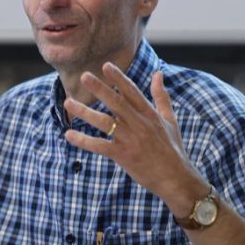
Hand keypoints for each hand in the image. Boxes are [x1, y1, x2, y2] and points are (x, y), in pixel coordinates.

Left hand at [62, 62, 206, 216]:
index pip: (132, 92)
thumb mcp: (170, 120)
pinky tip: (69, 135)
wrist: (176, 179)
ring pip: (104, 122)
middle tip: (84, 76)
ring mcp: (131, 140)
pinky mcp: (124, 155)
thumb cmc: (173, 150)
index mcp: (150, 114)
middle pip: (116, 102)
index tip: (106, 66)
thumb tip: (158, 74)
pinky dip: (84, 141)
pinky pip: (100, 146)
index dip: (118, 78)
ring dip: (85, 112)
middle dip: (100, 88)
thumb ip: (161, 96)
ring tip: (68, 102)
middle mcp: (140, 124)